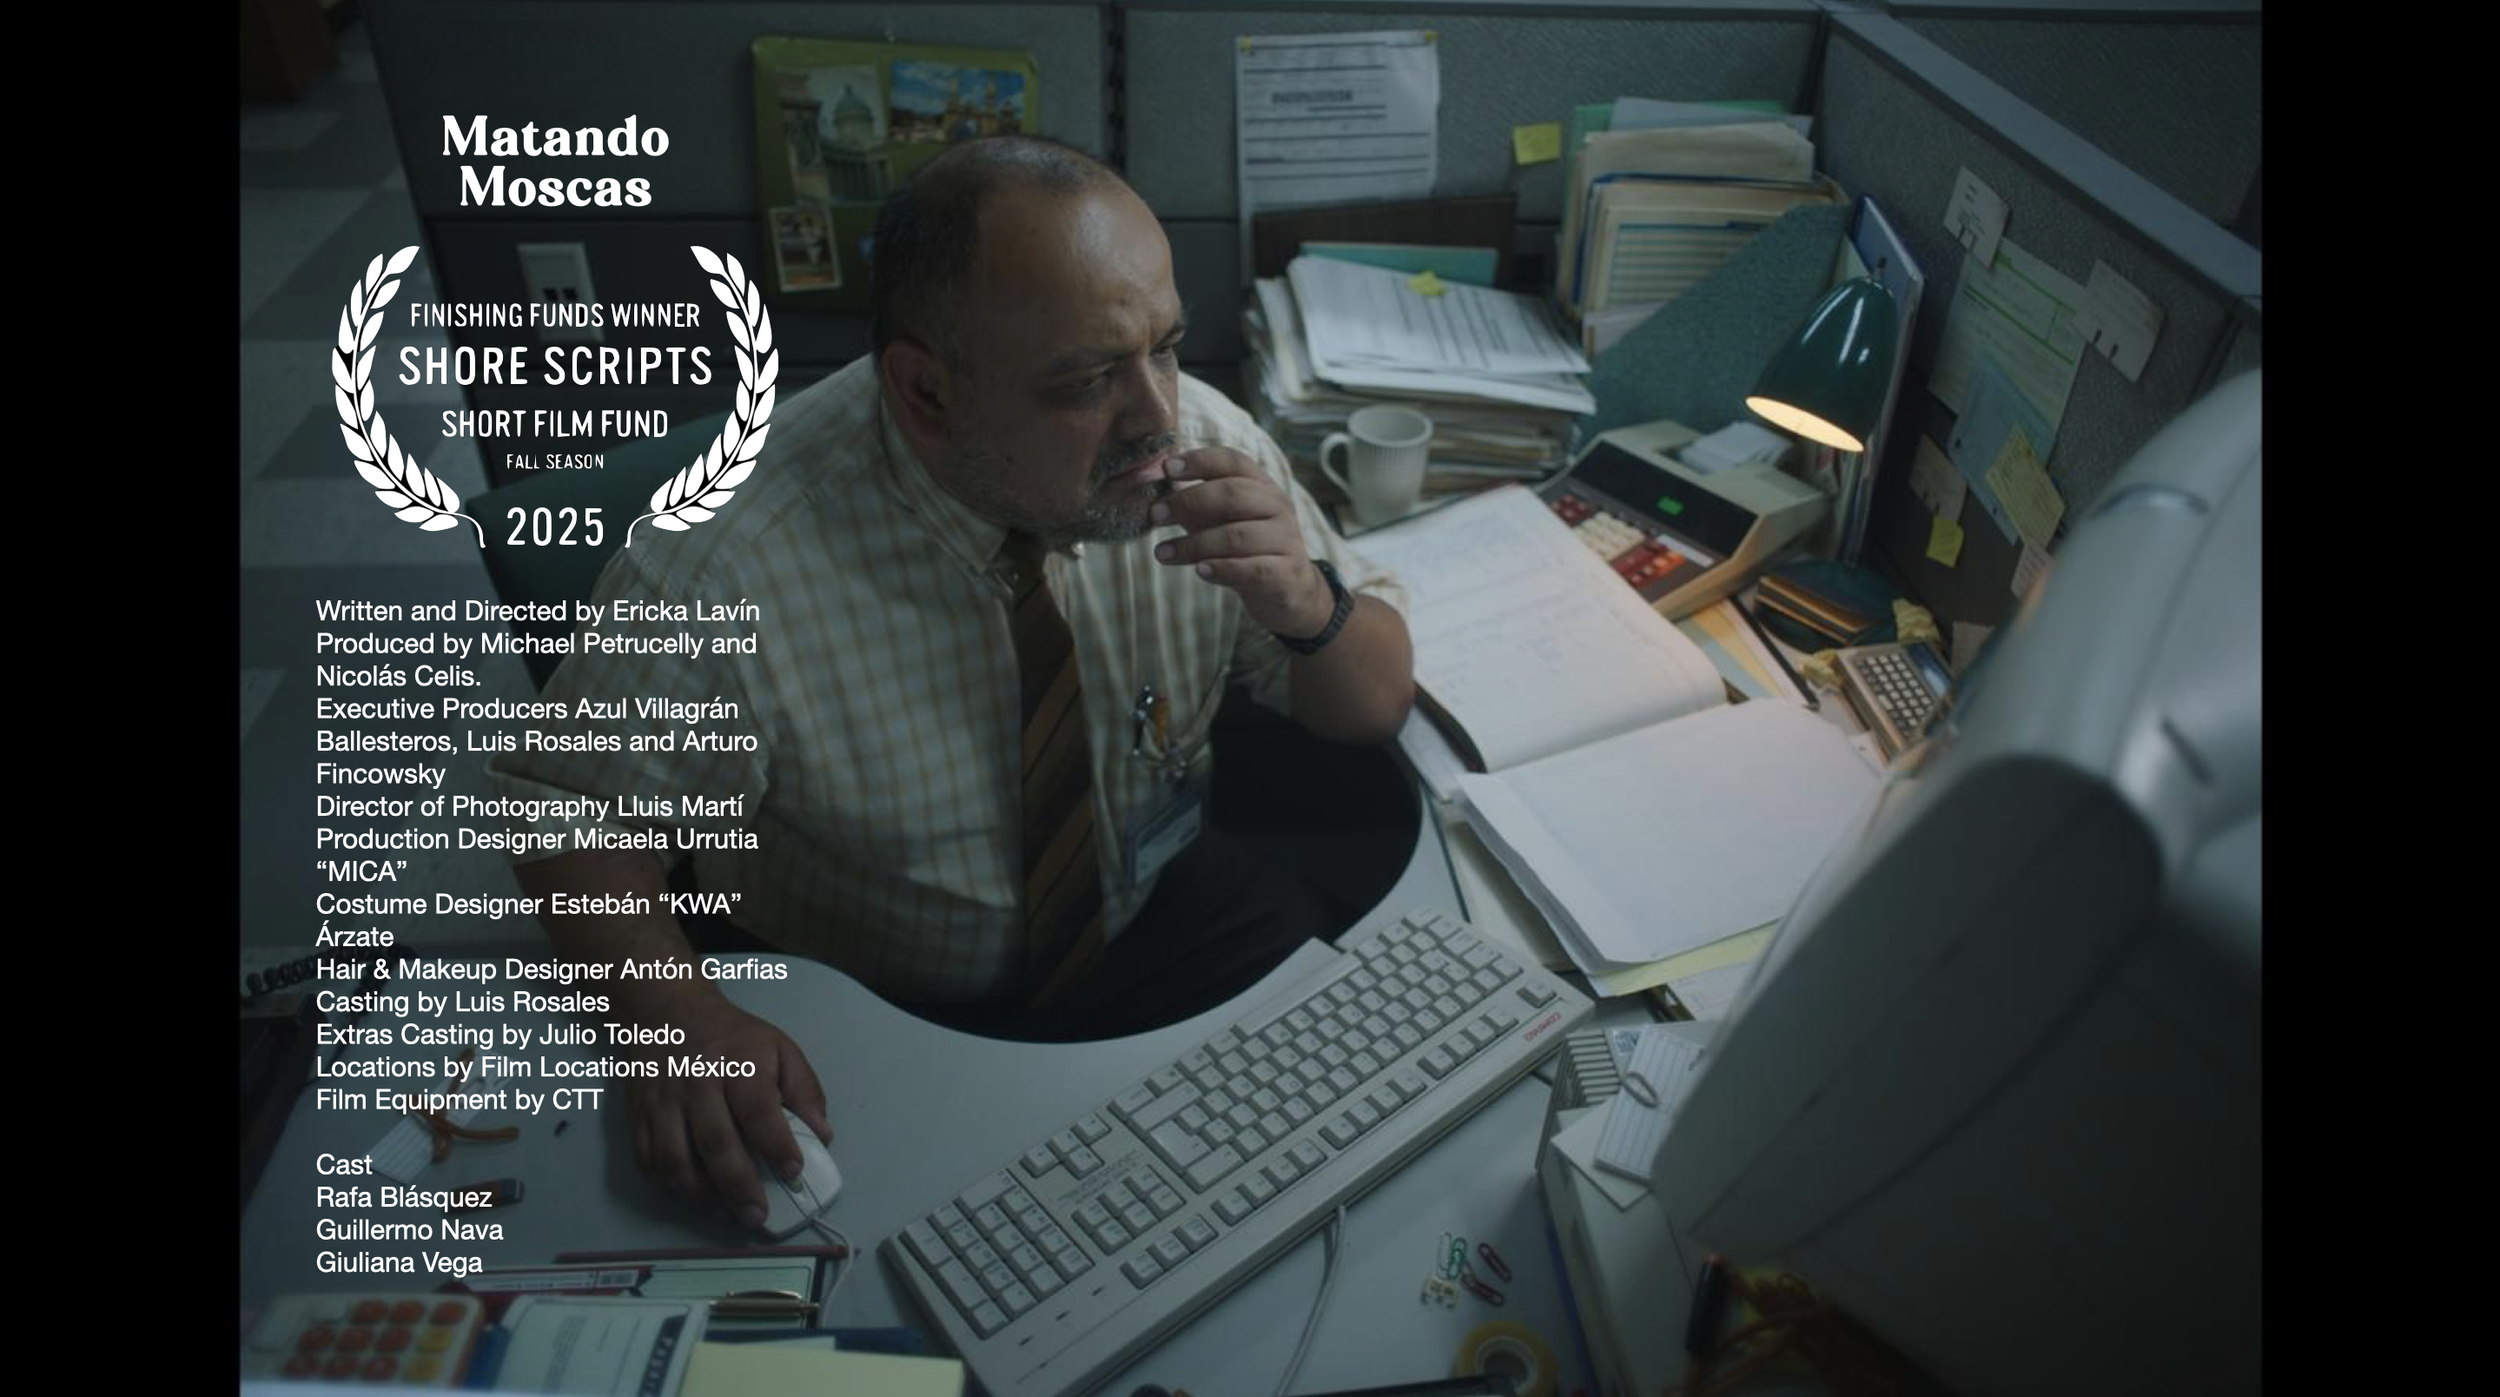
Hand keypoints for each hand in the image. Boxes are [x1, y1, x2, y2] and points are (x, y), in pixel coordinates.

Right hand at [625, 993, 830, 1232]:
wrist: (667, 1014)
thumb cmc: (732, 1038)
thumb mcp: (779, 1048)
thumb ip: (805, 1090)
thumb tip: (822, 1134)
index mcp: (737, 1065)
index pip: (758, 1111)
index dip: (777, 1145)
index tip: (793, 1172)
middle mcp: (696, 1084)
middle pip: (715, 1143)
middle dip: (738, 1186)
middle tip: (757, 1215)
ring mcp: (662, 1103)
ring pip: (675, 1159)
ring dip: (701, 1195)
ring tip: (727, 1213)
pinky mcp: (638, 1117)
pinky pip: (648, 1161)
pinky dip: (669, 1186)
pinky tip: (694, 1196)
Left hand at [1150, 446, 1332, 636]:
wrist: (1290, 592)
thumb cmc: (1248, 550)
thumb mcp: (1222, 522)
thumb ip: (1195, 507)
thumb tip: (1155, 497)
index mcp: (1262, 486)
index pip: (1233, 461)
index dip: (1200, 460)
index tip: (1167, 468)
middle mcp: (1278, 506)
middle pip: (1232, 493)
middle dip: (1188, 501)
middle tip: (1156, 515)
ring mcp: (1286, 539)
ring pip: (1236, 535)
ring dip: (1193, 544)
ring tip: (1162, 553)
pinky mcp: (1286, 573)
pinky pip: (1252, 568)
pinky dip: (1223, 568)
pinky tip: (1200, 571)